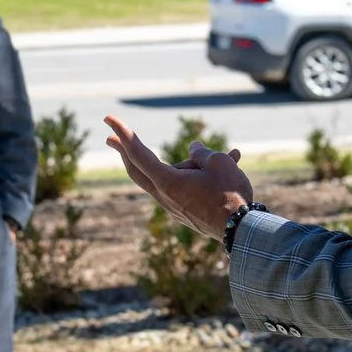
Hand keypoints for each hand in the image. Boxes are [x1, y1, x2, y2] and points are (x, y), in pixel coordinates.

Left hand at [104, 114, 251, 241]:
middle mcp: (164, 196)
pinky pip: (188, 187)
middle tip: (110, 138)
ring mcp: (174, 207)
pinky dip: (202, 176)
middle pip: (138, 170)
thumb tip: (194, 148)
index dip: (124, 133)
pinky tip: (230, 164)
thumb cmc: (230, 194)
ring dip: (194, 164)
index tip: (109, 119)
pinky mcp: (186, 213)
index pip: (138, 153)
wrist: (242, 231)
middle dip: (124, 151)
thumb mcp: (218, 163)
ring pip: (174, 176)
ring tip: (233, 156)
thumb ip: (201, 153)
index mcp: (167, 182)